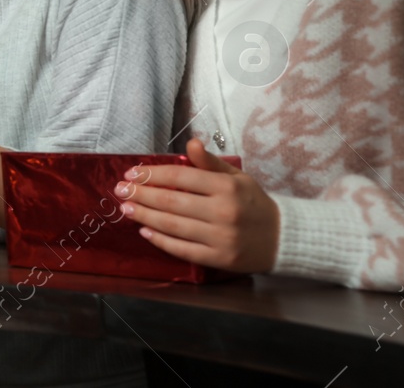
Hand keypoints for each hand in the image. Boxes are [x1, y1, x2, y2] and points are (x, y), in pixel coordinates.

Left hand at [114, 138, 280, 273]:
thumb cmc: (254, 203)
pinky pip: (183, 250)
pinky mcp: (219, 259)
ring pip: (173, 226)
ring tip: (126, 209)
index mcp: (227, 188)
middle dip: (141, 195)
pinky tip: (145, 231)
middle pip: (171, 202)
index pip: (180, 177)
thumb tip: (190, 143)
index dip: (152, 174)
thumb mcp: (237, 177)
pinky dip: (161, 241)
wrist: (283, 238)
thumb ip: (210, 162)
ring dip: (145, 217)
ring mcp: (221, 238)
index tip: (131, 173)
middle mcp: (223, 212)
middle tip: (120, 190)